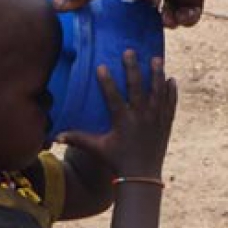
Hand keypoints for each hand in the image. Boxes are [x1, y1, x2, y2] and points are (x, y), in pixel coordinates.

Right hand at [52, 0, 227, 27]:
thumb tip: (55, 3)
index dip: (104, 4)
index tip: (106, 21)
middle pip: (133, 6)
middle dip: (141, 18)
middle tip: (143, 23)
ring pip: (159, 15)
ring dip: (168, 19)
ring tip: (171, 14)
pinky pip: (180, 15)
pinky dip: (185, 15)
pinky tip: (188, 10)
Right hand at [57, 51, 176, 177]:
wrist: (142, 176)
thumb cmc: (116, 161)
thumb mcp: (97, 149)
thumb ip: (78, 139)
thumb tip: (56, 136)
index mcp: (123, 123)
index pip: (113, 99)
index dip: (107, 83)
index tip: (101, 66)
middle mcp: (140, 119)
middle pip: (137, 89)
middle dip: (133, 69)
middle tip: (130, 51)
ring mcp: (155, 120)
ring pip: (157, 93)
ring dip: (157, 74)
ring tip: (156, 58)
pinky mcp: (165, 124)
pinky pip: (170, 104)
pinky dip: (171, 92)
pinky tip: (171, 79)